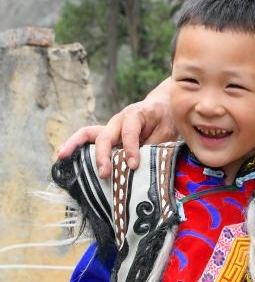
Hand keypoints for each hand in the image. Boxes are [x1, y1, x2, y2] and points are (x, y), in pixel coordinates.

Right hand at [56, 79, 175, 177]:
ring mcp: (110, 127)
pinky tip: (64, 156)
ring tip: (61, 156)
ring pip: (88, 133)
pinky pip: (87, 139)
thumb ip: (154, 147)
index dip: (130, 149)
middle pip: (105, 136)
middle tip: (105, 174)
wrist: (163, 108)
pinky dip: (75, 147)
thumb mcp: (166, 133)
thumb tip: (144, 166)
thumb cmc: (165, 120)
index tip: (133, 166)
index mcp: (136, 115)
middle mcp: (118, 120)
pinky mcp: (106, 136)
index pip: (129, 132)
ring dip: (74, 145)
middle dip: (103, 156)